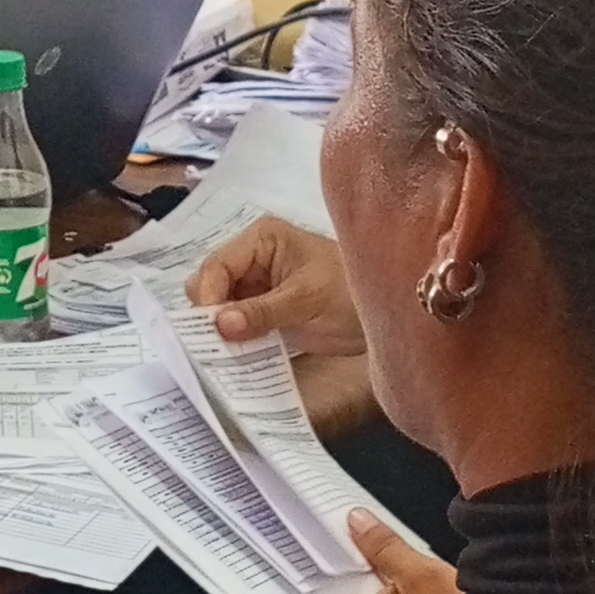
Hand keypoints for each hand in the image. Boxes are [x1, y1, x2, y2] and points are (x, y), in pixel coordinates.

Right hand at [189, 215, 363, 361]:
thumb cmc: (350, 295)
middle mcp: (253, 256)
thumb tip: (219, 325)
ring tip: (225, 353)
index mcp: (261, 238)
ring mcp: (257, 283)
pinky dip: (233, 338)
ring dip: (220, 329)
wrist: (387, 312)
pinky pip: (235, 322)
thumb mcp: (306, 302)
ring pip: (219, 306)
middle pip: (211, 284)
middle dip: (210, 314)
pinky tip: (237, 354)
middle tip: (216, 346)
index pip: (216, 265)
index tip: (208, 331)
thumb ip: (262, 312)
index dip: (207, 297)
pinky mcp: (263, 307)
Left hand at [323, 510, 459, 593]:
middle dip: (351, 554)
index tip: (333, 519)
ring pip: (359, 593)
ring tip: (380, 540)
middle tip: (358, 521)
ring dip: (369, 569)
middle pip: (340, 584)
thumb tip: (357, 522)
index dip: (329, 545)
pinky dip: (382, 586)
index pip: (323, 576)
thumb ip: (383, 545)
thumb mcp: (421, 574)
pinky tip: (397, 567)